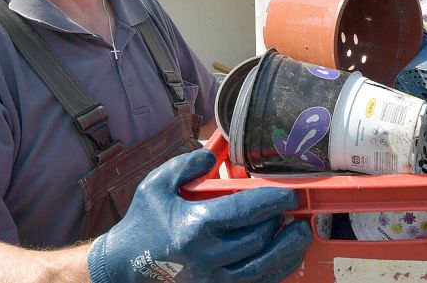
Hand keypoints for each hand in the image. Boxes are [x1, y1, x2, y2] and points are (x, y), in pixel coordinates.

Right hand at [88, 148, 310, 282]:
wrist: (125, 266)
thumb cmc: (144, 223)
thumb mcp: (156, 185)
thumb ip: (185, 165)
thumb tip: (211, 155)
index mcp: (195, 226)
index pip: (246, 212)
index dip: (273, 201)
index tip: (289, 194)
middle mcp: (207, 256)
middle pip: (259, 239)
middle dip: (282, 223)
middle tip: (294, 209)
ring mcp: (213, 280)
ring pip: (263, 267)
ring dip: (288, 250)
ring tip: (300, 232)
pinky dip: (276, 271)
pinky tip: (286, 256)